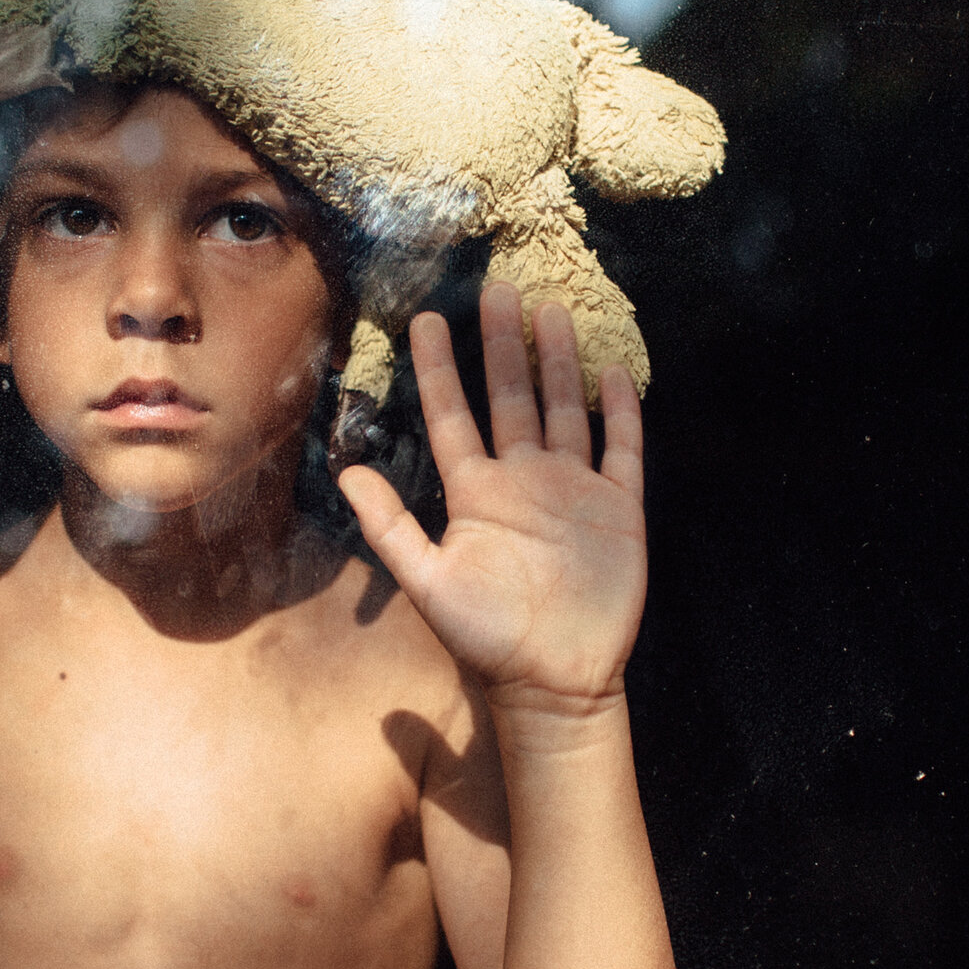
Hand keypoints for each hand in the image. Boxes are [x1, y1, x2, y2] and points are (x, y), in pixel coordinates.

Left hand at [338, 286, 646, 708]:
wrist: (555, 681)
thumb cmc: (487, 638)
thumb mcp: (428, 583)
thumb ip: (389, 528)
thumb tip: (345, 472)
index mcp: (476, 493)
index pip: (452, 416)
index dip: (438, 369)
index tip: (424, 320)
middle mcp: (523, 480)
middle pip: (510, 397)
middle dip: (502, 344)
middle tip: (497, 287)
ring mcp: (573, 490)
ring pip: (564, 409)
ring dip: (558, 362)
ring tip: (551, 310)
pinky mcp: (619, 508)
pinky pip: (623, 449)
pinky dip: (619, 412)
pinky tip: (613, 373)